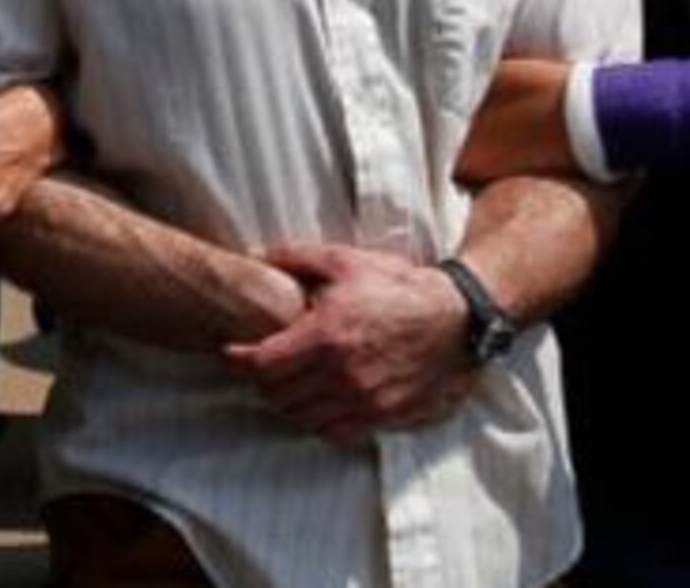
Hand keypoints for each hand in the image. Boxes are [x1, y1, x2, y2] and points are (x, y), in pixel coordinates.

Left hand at [222, 243, 480, 445]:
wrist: (458, 319)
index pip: (264, 364)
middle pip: (279, 395)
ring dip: (287, 404)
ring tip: (285, 386)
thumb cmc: (400, 287)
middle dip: (261, 381)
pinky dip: (318, 423)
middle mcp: (342, 374)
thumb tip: (256, 256)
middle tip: (260, 367)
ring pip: (304, 418)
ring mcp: (365, 400)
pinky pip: (337, 432)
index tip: (231, 352)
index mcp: (326, 336)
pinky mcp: (386, 416)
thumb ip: (296, 258)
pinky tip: (317, 405)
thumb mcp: (345, 261)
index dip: (241, 359)